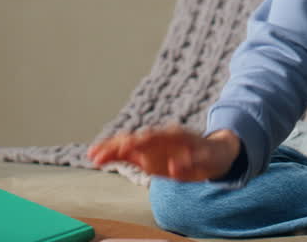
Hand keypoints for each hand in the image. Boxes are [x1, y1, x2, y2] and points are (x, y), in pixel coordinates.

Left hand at [88, 125, 241, 181]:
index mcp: (152, 142)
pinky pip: (193, 156)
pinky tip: (177, 168)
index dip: (110, 148)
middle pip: (144, 138)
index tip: (92, 155)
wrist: (215, 153)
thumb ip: (128, 156)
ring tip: (137, 148)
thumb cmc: (178, 157)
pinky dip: (185, 162)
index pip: (128, 141)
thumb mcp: (151, 159)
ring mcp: (185, 141)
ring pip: (168, 140)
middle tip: (112, 152)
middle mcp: (166, 137)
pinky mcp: (201, 150)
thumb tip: (97, 155)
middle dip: (128, 144)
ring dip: (153, 143)